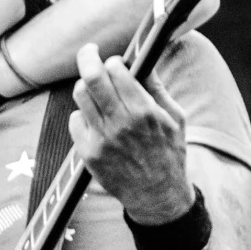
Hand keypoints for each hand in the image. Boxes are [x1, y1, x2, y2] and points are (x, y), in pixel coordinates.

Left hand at [69, 45, 194, 226]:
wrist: (158, 197)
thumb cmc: (170, 155)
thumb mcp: (176, 119)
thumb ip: (157, 88)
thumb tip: (144, 62)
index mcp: (144, 111)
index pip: (116, 70)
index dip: (114, 62)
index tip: (117, 63)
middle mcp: (120, 123)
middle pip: (90, 77)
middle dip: (88, 57)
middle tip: (90, 52)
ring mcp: (101, 139)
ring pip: (80, 95)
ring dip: (86, 86)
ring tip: (95, 89)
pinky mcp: (89, 154)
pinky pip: (75, 121)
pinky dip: (83, 115)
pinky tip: (95, 120)